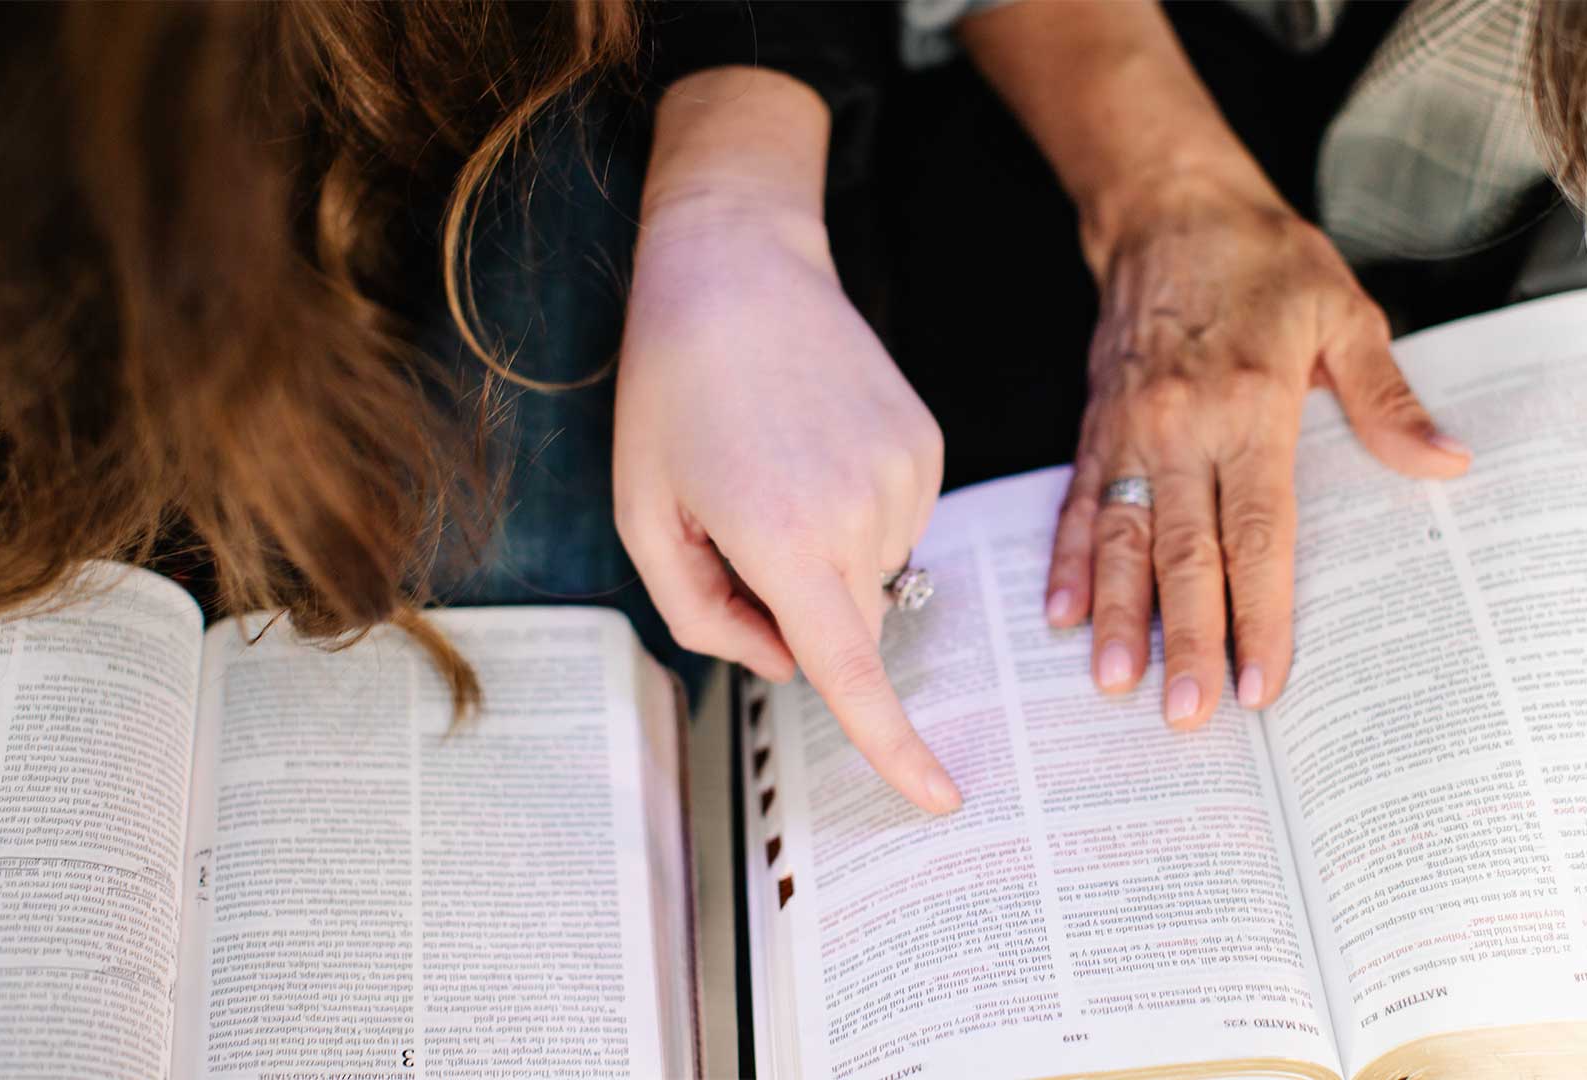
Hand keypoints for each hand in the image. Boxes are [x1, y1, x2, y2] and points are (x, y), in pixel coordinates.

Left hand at [615, 191, 957, 813]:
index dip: (895, 747)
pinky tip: (814, 442)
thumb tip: (786, 662)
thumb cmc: (671, 392)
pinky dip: (853, 508)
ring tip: (773, 460)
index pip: (850, 673)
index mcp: (786, 540)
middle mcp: (863, 515)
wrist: (737, 266)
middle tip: (734, 515)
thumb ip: (704, 616)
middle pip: (847, 621)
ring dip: (824, 549)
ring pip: (870, 571)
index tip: (941, 797)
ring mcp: (907, 476)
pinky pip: (893, 520)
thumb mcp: (645, 517)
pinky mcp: (927, 447)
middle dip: (797, 602)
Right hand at [1044, 170, 1471, 725]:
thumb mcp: (1345, 314)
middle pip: (1184, 553)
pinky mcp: (1096, 429)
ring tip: (1115, 684)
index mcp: (1249, 407)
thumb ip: (1386, 400)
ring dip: (1118, 616)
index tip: (1262, 681)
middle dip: (1185, 639)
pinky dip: (1069, 563)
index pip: (1258, 533)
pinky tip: (1063, 615)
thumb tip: (1446, 462)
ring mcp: (1128, 433)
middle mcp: (1180, 428)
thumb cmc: (1264, 261)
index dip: (1259, 613)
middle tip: (1189, 716)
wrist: (1169, 209)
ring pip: (1122, 540)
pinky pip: (1080, 505)